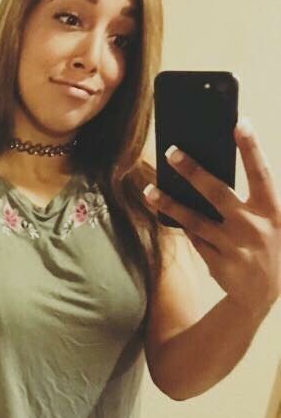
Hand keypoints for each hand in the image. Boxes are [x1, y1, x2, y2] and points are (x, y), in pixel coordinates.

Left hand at [142, 117, 280, 315]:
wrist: (263, 294)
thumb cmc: (266, 245)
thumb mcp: (270, 222)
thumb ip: (249, 201)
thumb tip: (209, 172)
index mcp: (273, 212)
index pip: (261, 173)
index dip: (252, 148)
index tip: (239, 123)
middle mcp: (254, 228)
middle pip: (217, 193)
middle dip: (193, 171)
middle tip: (171, 152)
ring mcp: (234, 247)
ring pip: (195, 220)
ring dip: (169, 203)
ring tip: (149, 190)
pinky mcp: (216, 264)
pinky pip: (194, 239)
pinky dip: (181, 226)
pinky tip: (165, 213)